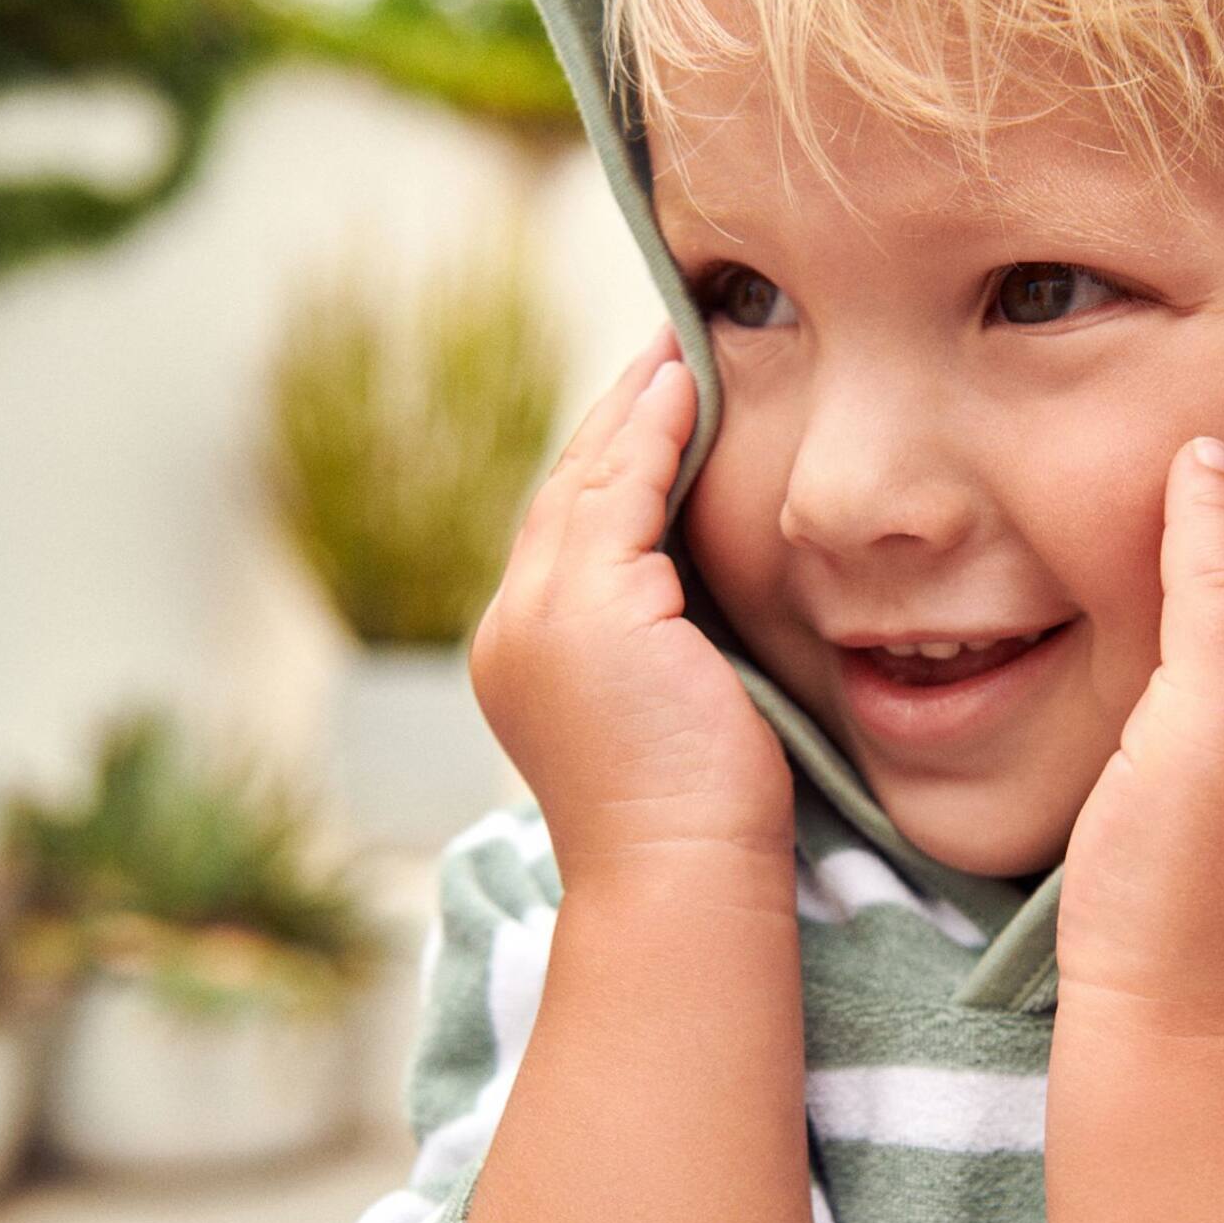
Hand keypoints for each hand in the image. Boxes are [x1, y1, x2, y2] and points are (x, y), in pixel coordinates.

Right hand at [470, 327, 793, 884]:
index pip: (571, 537)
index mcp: (531, 659)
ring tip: (680, 343)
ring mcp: (538, 614)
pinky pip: (620, 486)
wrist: (682, 880)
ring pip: (588, 479)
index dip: (613, 465)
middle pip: (567, 493)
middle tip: (668, 345)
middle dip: (618, 419)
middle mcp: (514, 627)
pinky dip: (652, 426)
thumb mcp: (675, 712)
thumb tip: (709, 599)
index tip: (657, 404)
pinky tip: (685, 380)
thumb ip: (670, 644)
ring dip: (636, 404)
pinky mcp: (584, 606)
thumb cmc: (703, 825)